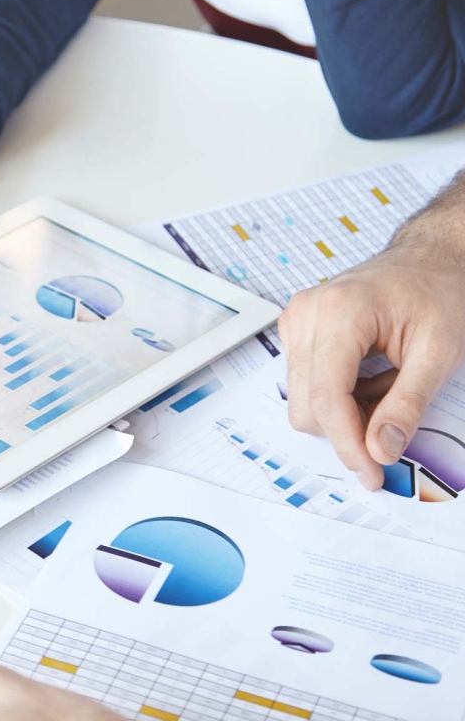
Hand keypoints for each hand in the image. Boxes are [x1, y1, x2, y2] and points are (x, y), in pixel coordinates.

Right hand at [279, 231, 464, 489]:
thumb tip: (380, 451)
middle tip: (392, 430)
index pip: (326, 397)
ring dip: (343, 412)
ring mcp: (295, 320)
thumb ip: (407, 405)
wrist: (429, 259)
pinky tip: (369, 380)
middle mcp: (306, 314)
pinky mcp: (296, 329)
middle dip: (346, 429)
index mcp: (340, 313)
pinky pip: (304, 383)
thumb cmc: (439, 294)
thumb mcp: (439, 353)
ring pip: (302, 399)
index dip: (348, 443)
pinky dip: (337, 396)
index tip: (372, 474)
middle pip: (307, 404)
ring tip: (385, 392)